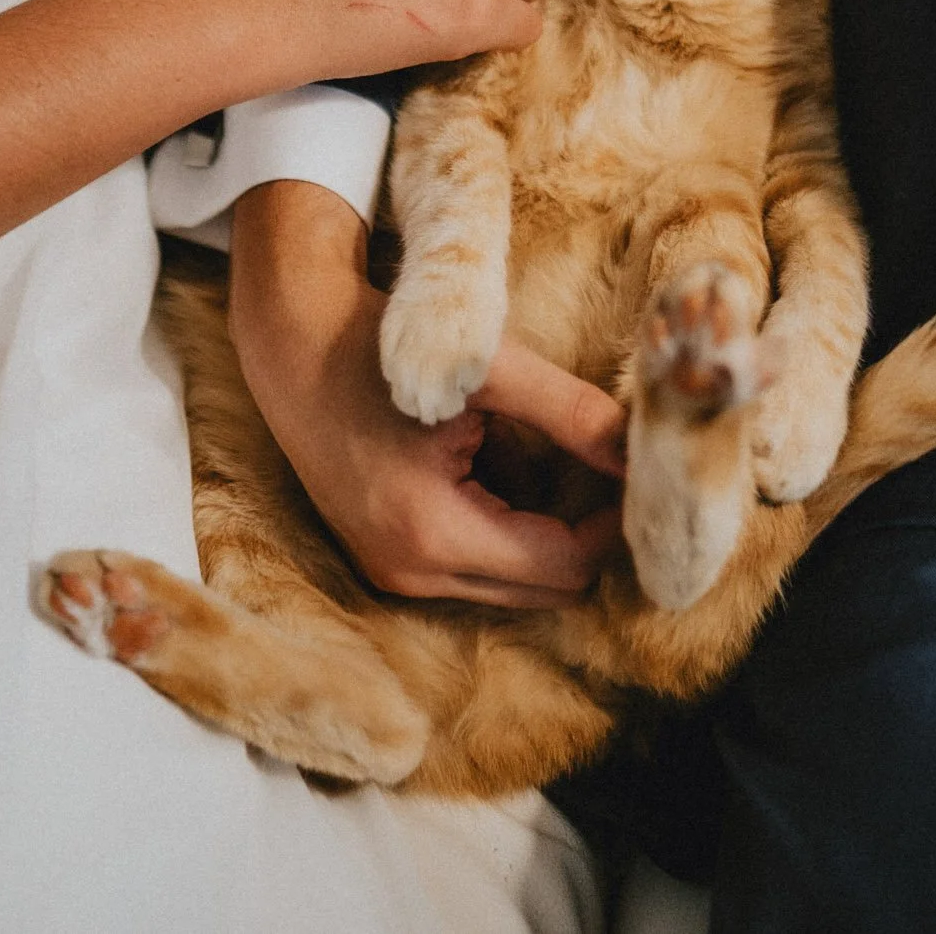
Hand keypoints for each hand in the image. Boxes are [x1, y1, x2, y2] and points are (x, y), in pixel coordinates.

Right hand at [230, 179, 622, 606]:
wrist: (292, 345)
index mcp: (432, 534)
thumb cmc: (386, 349)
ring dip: (544, 538)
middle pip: (544, 590)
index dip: (609, 524)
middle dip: (582, 538)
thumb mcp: (490, 374)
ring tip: (546, 465)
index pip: (563, 566)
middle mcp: (408, 573)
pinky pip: (474, 572)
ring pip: (512, 587)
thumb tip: (643, 454)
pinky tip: (500, 471)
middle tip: (602, 473)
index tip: (629, 474)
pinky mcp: (384, 561)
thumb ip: (573, 417)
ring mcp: (391, 574)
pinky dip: (505, 534)